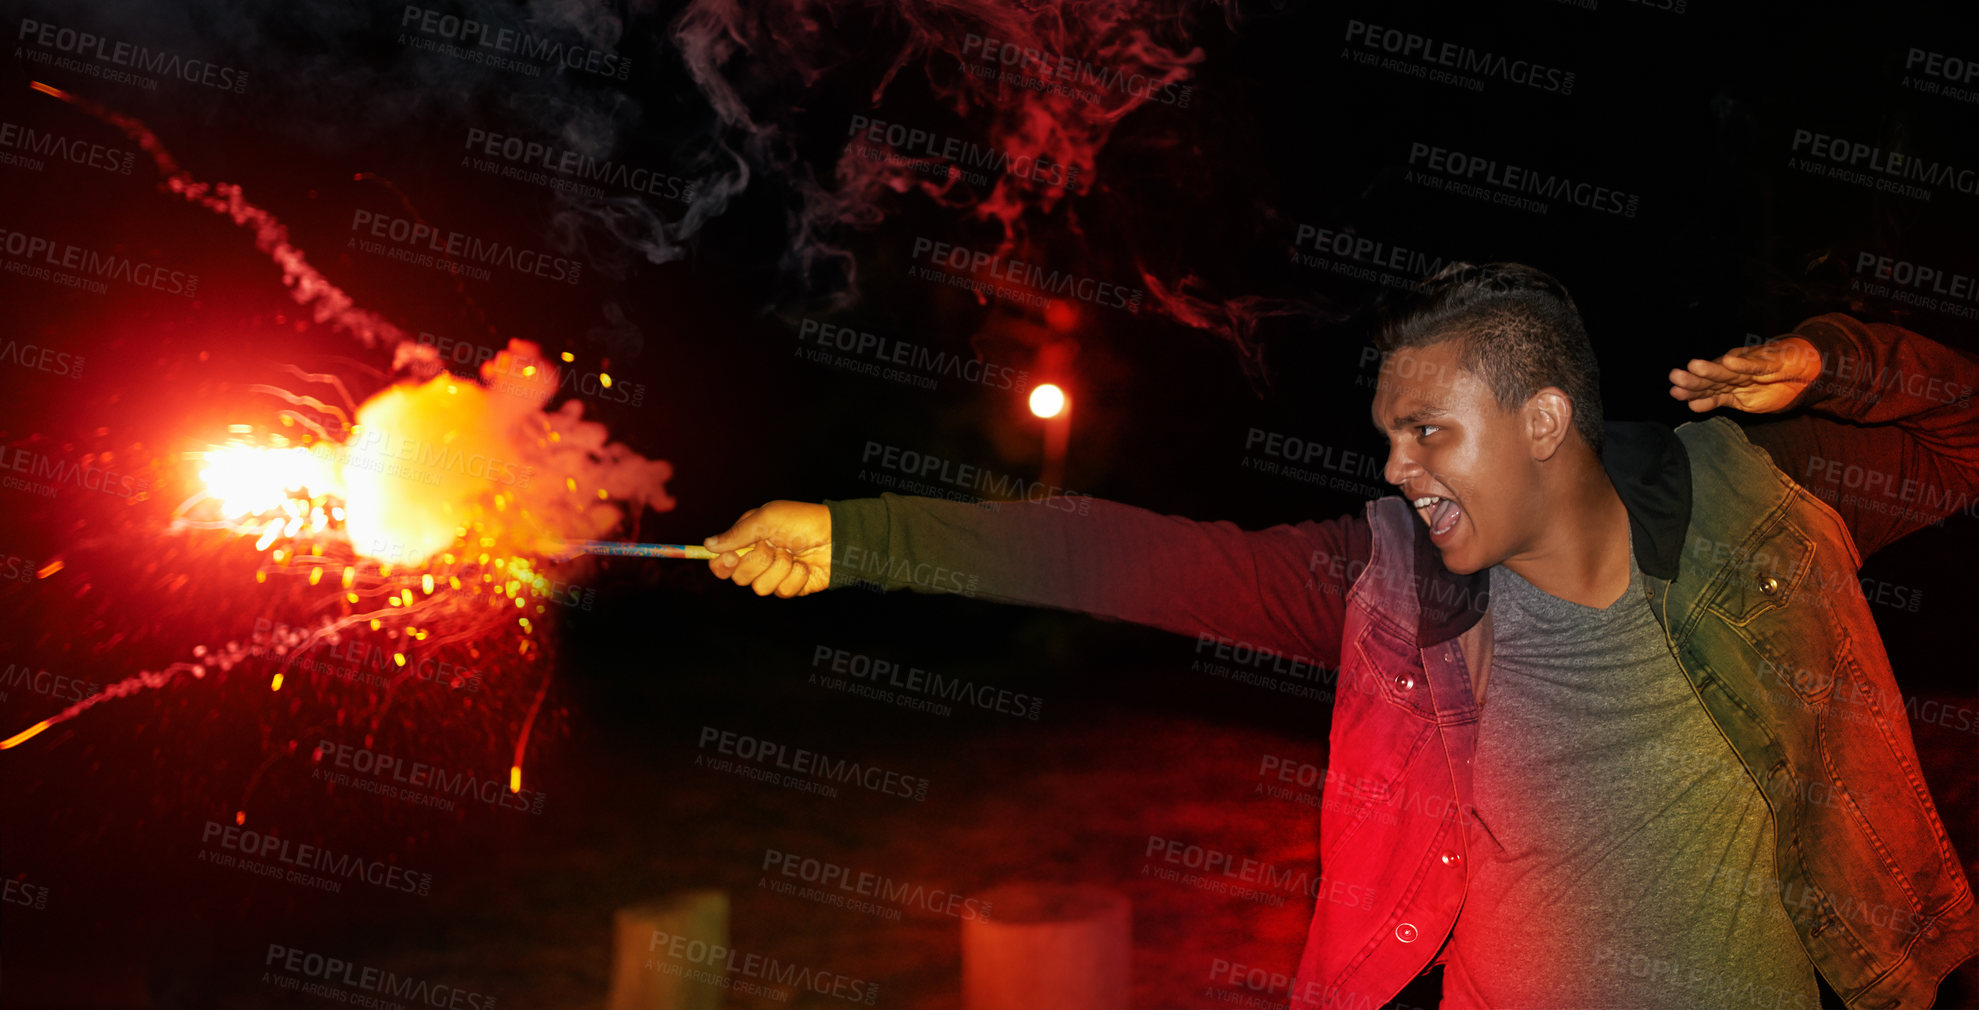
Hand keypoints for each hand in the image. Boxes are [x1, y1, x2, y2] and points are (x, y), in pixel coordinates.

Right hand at [704, 500, 832, 597]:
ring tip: (792, 555)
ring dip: (778, 569)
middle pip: (738, 577)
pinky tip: (804, 566)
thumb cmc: (802, 521)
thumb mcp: (767, 518)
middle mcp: (758, 559)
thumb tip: (707, 545)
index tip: (734, 558)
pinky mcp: (791, 588)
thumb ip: (737, 534)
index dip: (723, 564)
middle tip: (773, 547)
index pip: (722, 562)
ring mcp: (774, 575)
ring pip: (760, 588)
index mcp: (748, 540)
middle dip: (757, 562)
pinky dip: (795, 578)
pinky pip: (782, 593)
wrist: (837, 536)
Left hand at [1668, 336, 1821, 413]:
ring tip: (1694, 366)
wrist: (1803, 372)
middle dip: (1695, 379)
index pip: (1706, 389)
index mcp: (1727, 383)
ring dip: (1713, 368)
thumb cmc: (1770, 385)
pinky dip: (1745, 363)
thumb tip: (1691, 405)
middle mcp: (1735, 372)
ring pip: (1731, 369)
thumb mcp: (1742, 401)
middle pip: (1714, 378)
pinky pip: (1757, 364)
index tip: (1675, 393)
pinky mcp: (1771, 363)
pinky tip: (1730, 361)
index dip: (1691, 391)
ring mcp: (1752, 367)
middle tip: (1676, 377)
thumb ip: (1718, 401)